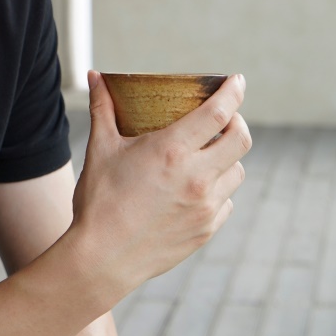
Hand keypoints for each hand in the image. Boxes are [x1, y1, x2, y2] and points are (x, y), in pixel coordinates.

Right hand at [70, 72, 249, 298]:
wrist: (102, 259)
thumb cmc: (99, 200)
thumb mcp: (100, 148)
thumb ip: (102, 108)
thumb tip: (94, 76)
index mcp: (172, 150)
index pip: (219, 112)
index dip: (234, 91)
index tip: (237, 80)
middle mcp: (197, 177)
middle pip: (241, 140)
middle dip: (237, 122)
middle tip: (225, 118)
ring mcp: (205, 207)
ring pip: (237, 172)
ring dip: (228, 158)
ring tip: (208, 155)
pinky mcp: (207, 230)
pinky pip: (226, 202)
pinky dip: (218, 190)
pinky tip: (197, 189)